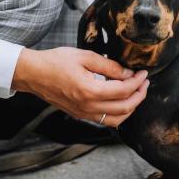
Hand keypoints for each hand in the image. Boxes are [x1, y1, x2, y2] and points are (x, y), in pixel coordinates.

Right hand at [12, 47, 148, 126]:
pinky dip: (118, 114)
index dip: (138, 82)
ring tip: (136, 93)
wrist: (33, 74)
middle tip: (144, 83)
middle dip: (139, 95)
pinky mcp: (80, 115)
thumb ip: (109, 67)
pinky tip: (121, 102)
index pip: (124, 90)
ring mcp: (84, 114)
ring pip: (117, 119)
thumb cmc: (56, 62)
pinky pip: (105, 121)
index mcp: (90, 91)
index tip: (144, 73)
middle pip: (125, 108)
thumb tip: (128, 74)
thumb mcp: (85, 57)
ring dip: (131, 107)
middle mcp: (88, 107)